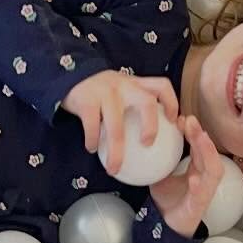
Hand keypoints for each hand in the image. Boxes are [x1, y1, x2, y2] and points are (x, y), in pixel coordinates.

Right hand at [61, 70, 179, 175]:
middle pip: (146, 103)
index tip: (174, 121)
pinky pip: (92, 125)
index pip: (162, 86)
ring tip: (114, 167)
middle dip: (151, 126)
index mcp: (135, 83)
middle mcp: (124, 85)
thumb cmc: (99, 91)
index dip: (172, 103)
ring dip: (116, 150)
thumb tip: (148, 138)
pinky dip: (93, 140)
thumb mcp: (120, 90)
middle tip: (147, 144)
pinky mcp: (86, 100)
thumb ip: (132, 104)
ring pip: (116, 124)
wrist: (68, 76)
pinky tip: (92, 148)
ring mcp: (105, 91)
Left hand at [151, 117, 223, 237]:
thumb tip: (143, 137)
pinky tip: (192, 178)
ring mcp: (204, 193)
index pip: (199, 147)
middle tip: (189, 120)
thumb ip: (158, 159)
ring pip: (213, 171)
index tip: (182, 118)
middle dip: (201, 136)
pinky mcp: (199, 207)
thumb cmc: (166, 201)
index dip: (193, 132)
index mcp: (197, 169)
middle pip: (208, 154)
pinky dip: (199, 186)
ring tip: (199, 138)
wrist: (165, 228)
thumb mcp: (160, 175)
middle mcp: (204, 178)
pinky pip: (203, 195)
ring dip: (207, 153)